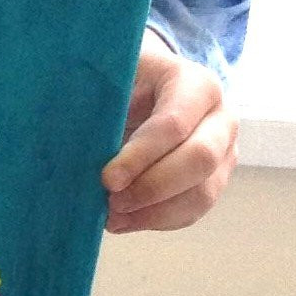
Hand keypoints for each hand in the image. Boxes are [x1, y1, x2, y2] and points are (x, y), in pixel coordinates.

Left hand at [101, 32, 238, 233]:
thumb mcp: (112, 75)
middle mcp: (221, 118)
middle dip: (152, 186)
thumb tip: (71, 138)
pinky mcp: (215, 180)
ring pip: (201, 193)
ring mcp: (224, 152)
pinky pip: (193, 210)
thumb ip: (97, 99)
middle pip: (199, 160)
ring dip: (155, 211)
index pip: (174, 124)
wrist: (147, 84)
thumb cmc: (125, 78)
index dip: (141, 155)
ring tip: (113, 216)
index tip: (107, 178)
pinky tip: (124, 220)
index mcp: (195, 83)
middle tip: (112, 201)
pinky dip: (157, 220)